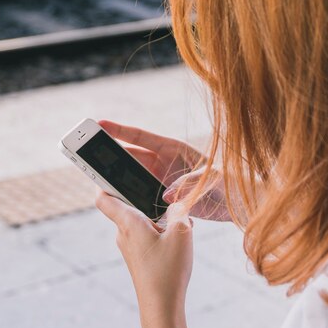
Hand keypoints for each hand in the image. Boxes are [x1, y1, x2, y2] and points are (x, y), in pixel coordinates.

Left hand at [95, 190, 193, 327]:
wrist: (161, 307)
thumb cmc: (168, 270)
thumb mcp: (181, 233)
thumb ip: (179, 211)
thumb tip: (176, 203)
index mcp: (128, 222)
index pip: (103, 197)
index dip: (103, 180)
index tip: (106, 168)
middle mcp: (123, 233)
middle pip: (125, 205)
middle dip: (142, 197)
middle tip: (160, 190)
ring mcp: (129, 247)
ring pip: (139, 221)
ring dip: (155, 217)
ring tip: (177, 221)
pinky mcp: (137, 257)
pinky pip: (144, 235)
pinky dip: (158, 231)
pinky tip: (176, 239)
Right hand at [98, 120, 232, 221]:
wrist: (241, 203)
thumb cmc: (231, 184)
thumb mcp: (213, 179)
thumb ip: (190, 183)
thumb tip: (165, 195)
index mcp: (174, 149)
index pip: (141, 137)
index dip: (119, 131)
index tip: (99, 124)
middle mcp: (164, 164)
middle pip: (130, 157)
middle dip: (109, 156)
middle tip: (86, 155)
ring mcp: (163, 181)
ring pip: (132, 178)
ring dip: (116, 179)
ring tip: (96, 180)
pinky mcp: (165, 200)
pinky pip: (141, 197)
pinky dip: (129, 199)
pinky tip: (116, 203)